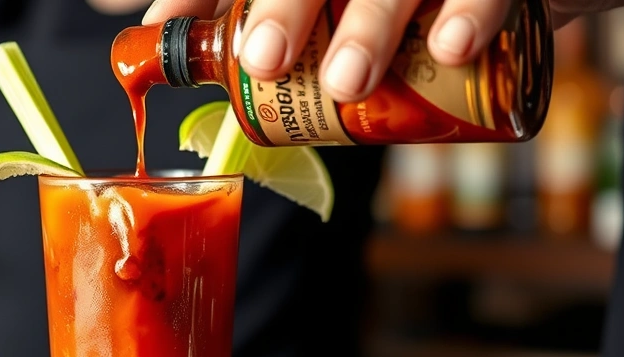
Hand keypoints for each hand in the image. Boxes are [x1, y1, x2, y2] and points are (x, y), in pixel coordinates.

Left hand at [140, 0, 623, 102]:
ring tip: (346, 81)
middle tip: (264, 61)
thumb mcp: (334, 7)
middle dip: (281, 5)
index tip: (160, 27)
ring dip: (370, 23)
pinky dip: (474, 10)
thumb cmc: (415, 2)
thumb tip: (149, 19)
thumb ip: (256, 14)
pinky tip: (451, 49)